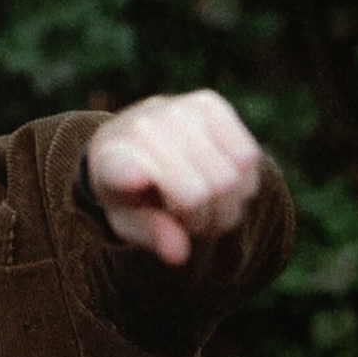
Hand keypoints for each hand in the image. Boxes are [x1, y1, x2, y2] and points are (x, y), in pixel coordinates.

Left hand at [86, 90, 262, 265]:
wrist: (132, 140)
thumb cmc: (131, 191)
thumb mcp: (128, 220)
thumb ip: (151, 234)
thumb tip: (180, 254)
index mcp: (110, 162)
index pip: (122, 169)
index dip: (131, 175)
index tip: (133, 178)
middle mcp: (141, 128)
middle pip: (200, 194)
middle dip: (203, 222)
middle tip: (191, 222)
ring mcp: (175, 109)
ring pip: (230, 178)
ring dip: (226, 205)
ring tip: (205, 205)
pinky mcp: (207, 102)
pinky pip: (248, 156)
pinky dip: (243, 182)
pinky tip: (222, 183)